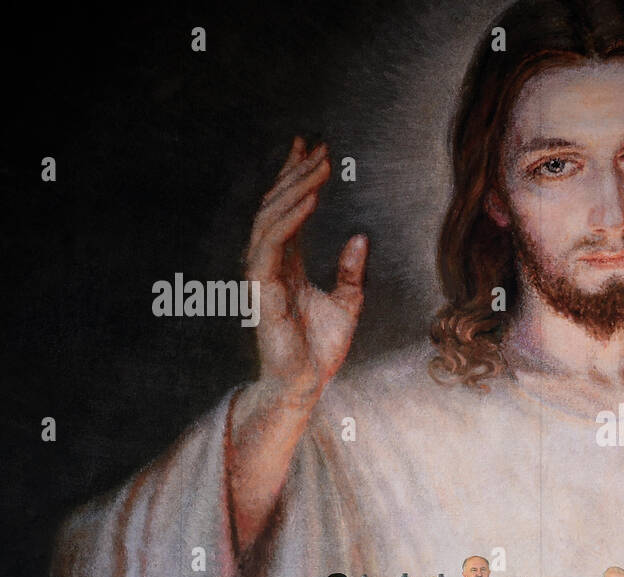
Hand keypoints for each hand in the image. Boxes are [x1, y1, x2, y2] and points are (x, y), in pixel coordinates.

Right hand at [246, 137, 367, 399]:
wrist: (305, 383)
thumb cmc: (320, 349)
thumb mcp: (348, 303)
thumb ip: (350, 271)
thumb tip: (360, 237)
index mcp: (286, 263)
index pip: (288, 210)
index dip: (296, 177)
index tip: (311, 146)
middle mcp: (270, 262)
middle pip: (278, 205)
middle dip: (296, 173)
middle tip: (318, 145)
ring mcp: (263, 273)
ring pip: (271, 218)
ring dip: (295, 188)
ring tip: (318, 164)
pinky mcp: (262, 289)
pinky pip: (272, 245)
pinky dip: (290, 219)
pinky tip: (309, 199)